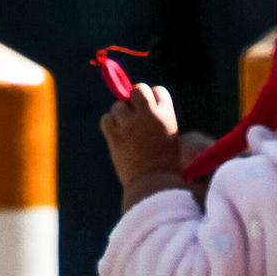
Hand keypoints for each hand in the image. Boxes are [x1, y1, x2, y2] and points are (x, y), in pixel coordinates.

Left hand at [101, 84, 181, 208]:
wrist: (153, 185)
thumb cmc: (165, 166)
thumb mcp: (170, 138)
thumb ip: (158, 121)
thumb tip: (138, 106)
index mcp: (167, 115)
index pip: (158, 91)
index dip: (152, 99)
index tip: (149, 110)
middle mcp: (149, 114)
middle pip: (138, 90)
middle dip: (134, 99)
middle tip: (134, 115)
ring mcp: (130, 123)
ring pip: (119, 105)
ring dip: (120, 115)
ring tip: (125, 131)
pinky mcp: (115, 134)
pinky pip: (106, 119)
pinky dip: (109, 125)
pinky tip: (116, 136)